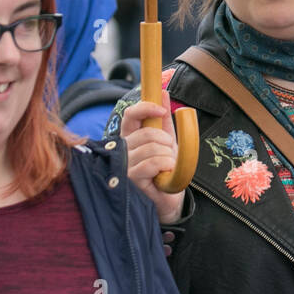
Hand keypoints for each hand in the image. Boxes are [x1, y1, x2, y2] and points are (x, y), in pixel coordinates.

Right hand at [121, 95, 184, 223]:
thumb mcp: (168, 141)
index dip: (145, 108)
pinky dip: (165, 164)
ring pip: (150, 147)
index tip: (161, 110)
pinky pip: (151, 163)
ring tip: (168, 166)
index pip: (130, 116)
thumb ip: (163, 119)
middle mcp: (123, 151)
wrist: (170, 200)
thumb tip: (163, 92)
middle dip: (165, 140)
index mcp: (130, 138)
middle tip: (170, 152)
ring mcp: (125, 166)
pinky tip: (166, 173)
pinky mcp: (131, 181)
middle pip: (145, 132)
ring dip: (168, 155)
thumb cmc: (165, 170)